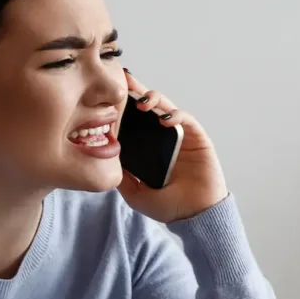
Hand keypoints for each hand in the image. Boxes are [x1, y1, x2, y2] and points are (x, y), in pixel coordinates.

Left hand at [117, 70, 228, 222]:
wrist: (195, 216)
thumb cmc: (169, 206)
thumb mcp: (135, 193)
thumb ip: (121, 176)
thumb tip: (102, 159)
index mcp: (148, 148)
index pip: (133, 122)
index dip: (122, 108)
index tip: (107, 97)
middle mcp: (162, 139)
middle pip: (148, 109)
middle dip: (136, 92)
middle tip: (124, 82)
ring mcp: (179, 136)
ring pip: (165, 108)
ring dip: (154, 100)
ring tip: (141, 101)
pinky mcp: (197, 138)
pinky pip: (185, 119)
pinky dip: (175, 115)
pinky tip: (164, 119)